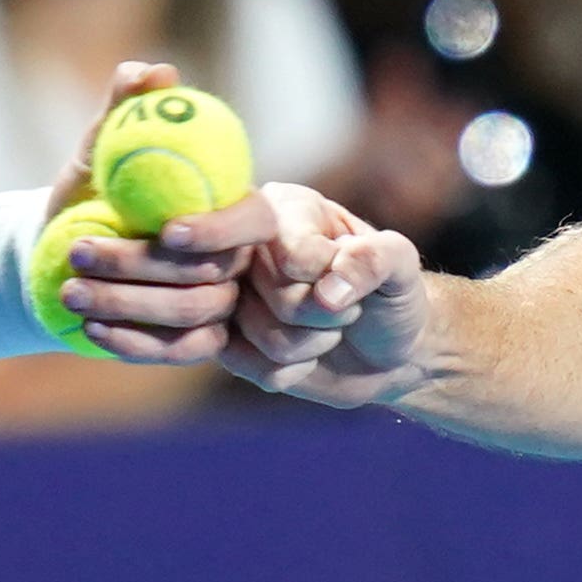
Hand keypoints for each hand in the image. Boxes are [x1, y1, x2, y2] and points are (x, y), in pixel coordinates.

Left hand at [40, 62, 254, 363]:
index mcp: (230, 207)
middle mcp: (238, 259)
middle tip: (80, 253)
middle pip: (213, 273)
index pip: (251, 220)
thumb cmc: (92, 192)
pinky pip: (177, 351)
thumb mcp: (100, 149)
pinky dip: (133, 343)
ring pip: (191, 314)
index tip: (167, 230)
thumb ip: (125, 109)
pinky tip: (91, 328)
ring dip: (125, 303)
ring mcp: (222, 305)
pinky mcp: (198, 343)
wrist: (65, 253)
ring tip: (70, 289)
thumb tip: (151, 71)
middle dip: (142, 266)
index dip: (218, 229)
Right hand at [159, 182, 430, 408]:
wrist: (393, 349)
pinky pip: (251, 366)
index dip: (240, 238)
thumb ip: (375, 259)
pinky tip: (307, 355)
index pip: (254, 223)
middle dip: (321, 311)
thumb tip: (327, 288)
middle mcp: (248, 250)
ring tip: (330, 327)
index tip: (180, 237)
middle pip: (269, 289)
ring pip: (262, 334)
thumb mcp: (401, 265)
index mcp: (283, 210)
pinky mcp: (232, 346)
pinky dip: (292, 370)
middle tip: (346, 307)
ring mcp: (235, 301)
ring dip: (311, 342)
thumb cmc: (393, 292)